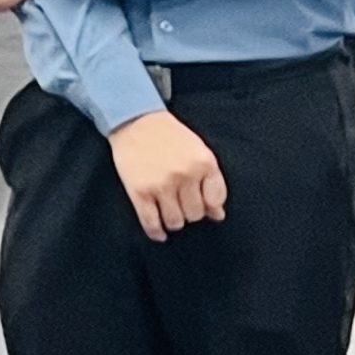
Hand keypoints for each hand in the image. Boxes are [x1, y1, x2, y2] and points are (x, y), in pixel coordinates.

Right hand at [107, 108, 226, 238]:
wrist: (136, 121)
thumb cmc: (170, 136)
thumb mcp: (198, 151)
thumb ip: (211, 181)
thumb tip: (217, 215)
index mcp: (204, 164)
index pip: (215, 200)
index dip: (209, 207)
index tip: (202, 206)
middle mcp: (185, 176)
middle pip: (195, 214)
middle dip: (190, 213)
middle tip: (182, 206)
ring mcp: (161, 185)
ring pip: (175, 221)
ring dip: (174, 221)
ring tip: (169, 214)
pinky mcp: (139, 192)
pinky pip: (151, 222)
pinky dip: (156, 232)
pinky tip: (159, 233)